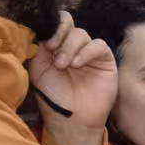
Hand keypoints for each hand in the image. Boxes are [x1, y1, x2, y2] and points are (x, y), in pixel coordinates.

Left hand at [28, 11, 117, 144]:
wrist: (72, 119)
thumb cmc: (53, 97)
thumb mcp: (39, 69)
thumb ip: (39, 48)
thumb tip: (41, 29)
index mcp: (56, 47)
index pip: (56, 24)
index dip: (51, 26)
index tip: (44, 41)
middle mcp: (73, 47)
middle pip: (69, 25)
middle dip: (59, 35)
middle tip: (52, 49)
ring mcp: (89, 53)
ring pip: (82, 34)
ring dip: (70, 47)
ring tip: (63, 65)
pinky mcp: (105, 60)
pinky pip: (98, 45)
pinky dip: (86, 52)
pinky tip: (77, 64)